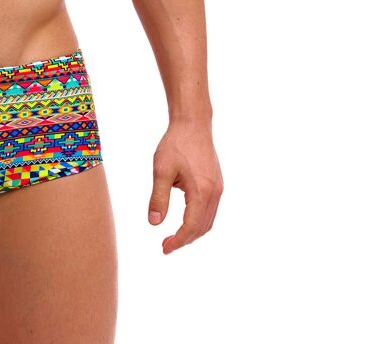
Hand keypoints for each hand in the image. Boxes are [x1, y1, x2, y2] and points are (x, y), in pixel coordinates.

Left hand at [148, 119, 222, 253]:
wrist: (193, 124)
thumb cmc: (176, 144)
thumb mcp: (161, 170)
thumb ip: (158, 198)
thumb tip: (154, 223)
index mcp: (201, 192)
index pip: (190, 227)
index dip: (178, 241)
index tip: (164, 248)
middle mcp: (214, 193)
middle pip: (202, 227)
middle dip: (185, 239)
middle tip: (166, 245)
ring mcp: (218, 188)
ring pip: (208, 220)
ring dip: (193, 231)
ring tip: (175, 236)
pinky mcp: (217, 183)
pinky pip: (210, 210)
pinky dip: (199, 220)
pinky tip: (185, 218)